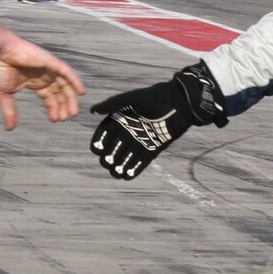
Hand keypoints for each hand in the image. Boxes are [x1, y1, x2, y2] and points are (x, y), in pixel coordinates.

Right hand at [0, 35, 84, 128]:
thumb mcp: (5, 94)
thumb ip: (9, 111)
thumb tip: (10, 128)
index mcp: (35, 82)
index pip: (49, 98)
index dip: (53, 109)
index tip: (55, 120)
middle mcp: (44, 76)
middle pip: (59, 93)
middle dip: (64, 106)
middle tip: (66, 118)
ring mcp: (49, 68)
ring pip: (65, 85)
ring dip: (71, 98)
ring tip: (73, 112)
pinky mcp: (51, 62)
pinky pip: (67, 72)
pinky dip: (75, 81)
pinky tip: (81, 92)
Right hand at [88, 60, 227, 179]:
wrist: (179, 102)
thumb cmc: (154, 97)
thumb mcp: (131, 98)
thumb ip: (112, 104)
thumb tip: (93, 111)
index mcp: (122, 117)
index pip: (106, 132)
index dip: (100, 141)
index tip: (96, 150)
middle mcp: (130, 129)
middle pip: (115, 146)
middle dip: (109, 156)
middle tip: (106, 163)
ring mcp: (143, 138)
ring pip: (128, 155)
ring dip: (121, 165)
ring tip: (115, 174)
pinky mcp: (155, 146)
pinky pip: (143, 159)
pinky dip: (136, 168)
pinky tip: (128, 176)